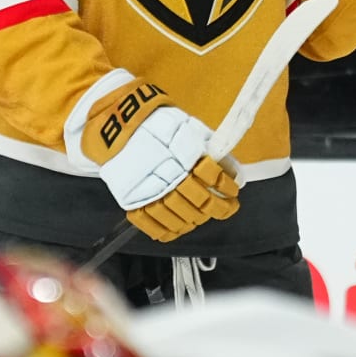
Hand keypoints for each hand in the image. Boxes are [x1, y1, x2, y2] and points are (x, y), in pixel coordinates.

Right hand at [67, 71, 240, 242]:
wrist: (122, 127)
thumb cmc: (159, 128)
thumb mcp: (190, 130)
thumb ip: (210, 151)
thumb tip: (232, 171)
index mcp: (185, 154)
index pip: (214, 177)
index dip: (227, 187)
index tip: (233, 191)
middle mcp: (169, 174)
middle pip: (200, 202)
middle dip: (218, 207)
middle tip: (226, 207)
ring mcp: (150, 190)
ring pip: (179, 216)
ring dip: (196, 220)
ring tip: (203, 216)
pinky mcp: (132, 200)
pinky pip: (151, 223)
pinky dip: (167, 230)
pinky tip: (178, 227)